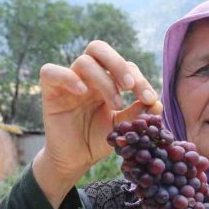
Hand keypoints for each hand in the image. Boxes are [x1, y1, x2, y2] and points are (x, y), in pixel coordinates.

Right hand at [37, 41, 161, 185]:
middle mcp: (88, 77)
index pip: (124, 66)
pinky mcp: (50, 92)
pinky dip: (68, 77)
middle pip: (99, 49)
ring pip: (84, 61)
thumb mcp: (122, 127)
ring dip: (104, 80)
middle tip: (130, 87)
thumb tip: (157, 103)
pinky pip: (51, 72)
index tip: (150, 99)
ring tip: (115, 104)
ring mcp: (69, 82)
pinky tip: (82, 91)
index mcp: (107, 81)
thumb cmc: (98, 140)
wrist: (75, 160)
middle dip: (119, 64)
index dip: (139, 79)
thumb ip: (138, 114)